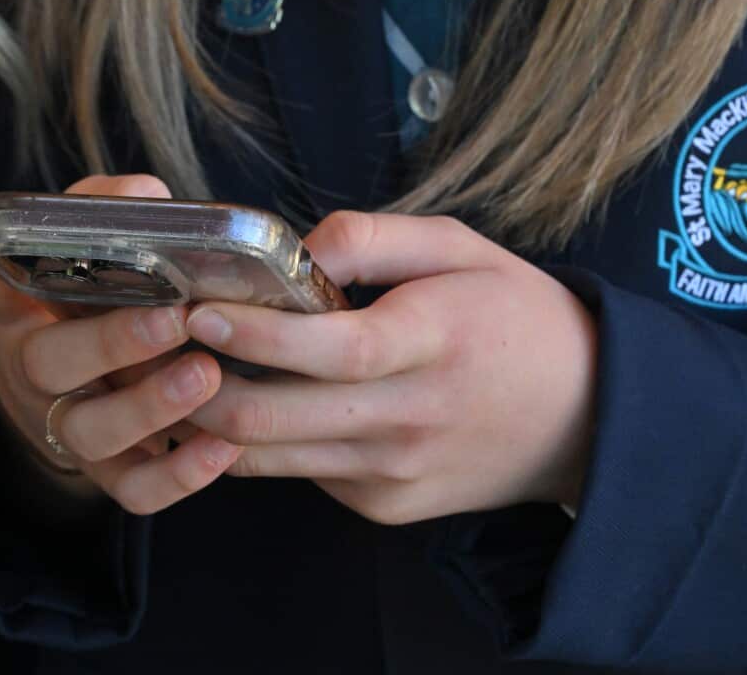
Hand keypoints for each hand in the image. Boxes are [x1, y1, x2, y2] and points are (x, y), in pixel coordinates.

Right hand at [0, 174, 241, 514]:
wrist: (91, 385)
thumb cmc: (103, 297)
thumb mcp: (98, 246)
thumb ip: (114, 211)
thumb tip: (148, 197)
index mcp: (26, 305)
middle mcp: (38, 368)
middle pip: (49, 363)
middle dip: (111, 342)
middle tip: (171, 318)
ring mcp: (71, 424)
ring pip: (92, 431)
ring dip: (150, 407)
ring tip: (206, 374)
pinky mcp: (110, 472)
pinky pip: (135, 489)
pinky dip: (180, 476)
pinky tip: (224, 447)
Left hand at [183, 212, 597, 524]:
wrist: (584, 417)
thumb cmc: (515, 317)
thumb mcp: (462, 247)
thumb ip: (373, 239)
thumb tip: (292, 250)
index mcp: (433, 342)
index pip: (328, 349)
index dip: (254, 335)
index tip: (197, 310)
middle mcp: (409, 419)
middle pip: (274, 420)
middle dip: (196, 387)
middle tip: (162, 347)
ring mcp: (393, 474)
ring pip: (270, 458)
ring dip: (212, 421)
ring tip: (185, 375)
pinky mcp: (384, 506)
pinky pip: (303, 473)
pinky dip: (268, 442)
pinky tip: (262, 403)